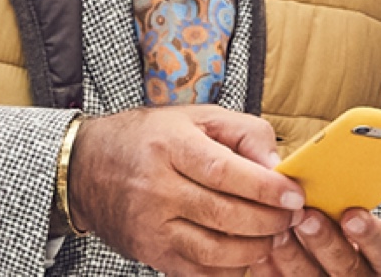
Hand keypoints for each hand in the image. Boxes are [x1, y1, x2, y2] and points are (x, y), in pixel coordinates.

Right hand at [68, 105, 304, 274]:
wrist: (87, 167)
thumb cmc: (152, 138)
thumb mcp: (198, 117)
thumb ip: (245, 132)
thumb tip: (278, 163)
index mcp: (170, 147)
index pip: (224, 172)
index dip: (264, 187)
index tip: (293, 194)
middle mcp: (156, 189)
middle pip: (223, 214)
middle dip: (268, 220)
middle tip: (293, 218)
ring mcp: (149, 226)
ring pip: (212, 250)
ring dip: (253, 249)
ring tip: (275, 237)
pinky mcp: (148, 253)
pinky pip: (195, 271)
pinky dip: (228, 269)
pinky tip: (247, 255)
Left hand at [250, 208, 380, 276]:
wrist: (335, 261)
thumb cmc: (348, 229)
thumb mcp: (361, 218)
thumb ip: (352, 206)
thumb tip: (329, 174)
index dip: (370, 234)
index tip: (352, 213)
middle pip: (347, 268)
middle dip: (325, 241)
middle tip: (307, 216)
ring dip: (293, 254)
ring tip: (279, 229)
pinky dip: (273, 269)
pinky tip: (263, 249)